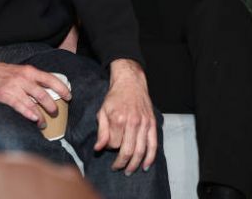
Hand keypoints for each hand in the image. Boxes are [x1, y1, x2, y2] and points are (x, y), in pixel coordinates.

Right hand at [0, 57, 71, 125]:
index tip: (69, 96)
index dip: (61, 88)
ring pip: (33, 102)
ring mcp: (14, 86)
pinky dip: (28, 113)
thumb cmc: (4, 73)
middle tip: (56, 112)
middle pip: (43, 93)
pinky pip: (19, 106)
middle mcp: (24, 78)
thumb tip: (48, 90)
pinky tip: (34, 119)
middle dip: (52, 105)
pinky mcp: (4, 95)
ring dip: (41, 114)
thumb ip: (33, 79)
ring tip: (44, 123)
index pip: (50, 78)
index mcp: (30, 71)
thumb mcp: (21, 71)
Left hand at [94, 59, 156, 174]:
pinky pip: (153, 144)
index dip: (109, 148)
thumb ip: (101, 131)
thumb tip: (98, 149)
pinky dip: (150, 157)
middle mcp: (132, 122)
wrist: (131, 81)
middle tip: (117, 168)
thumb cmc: (115, 96)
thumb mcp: (103, 111)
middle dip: (121, 163)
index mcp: (118, 119)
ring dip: (135, 164)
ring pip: (141, 150)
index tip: (107, 147)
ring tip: (129, 170)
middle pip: (127, 151)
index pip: (113, 144)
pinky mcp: (152, 123)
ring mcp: (144, 123)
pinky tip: (145, 166)